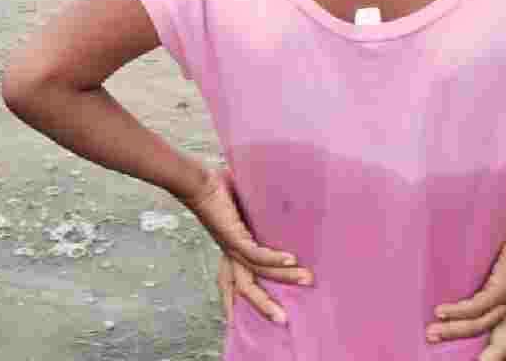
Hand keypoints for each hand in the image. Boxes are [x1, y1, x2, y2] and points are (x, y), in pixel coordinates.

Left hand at [179, 168, 310, 317]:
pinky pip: (256, 255)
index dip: (231, 302)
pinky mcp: (234, 237)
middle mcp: (230, 253)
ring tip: (308, 280)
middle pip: (243, 289)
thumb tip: (279, 201)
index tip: (233, 323)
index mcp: (229, 249)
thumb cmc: (215, 191)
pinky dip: (274, 259)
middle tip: (283, 321)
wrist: (196, 181)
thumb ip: (257, 213)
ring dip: (285, 278)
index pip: (229, 282)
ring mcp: (231, 247)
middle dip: (263, 306)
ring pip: (256, 274)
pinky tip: (292, 260)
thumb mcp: (240, 208)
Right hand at [426, 224, 505, 354]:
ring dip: (453, 332)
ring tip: (432, 335)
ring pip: (479, 327)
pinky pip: (475, 308)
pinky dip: (456, 313)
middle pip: (504, 346)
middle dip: (487, 359)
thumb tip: (478, 262)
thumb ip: (496, 275)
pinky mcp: (501, 290)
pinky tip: (440, 312)